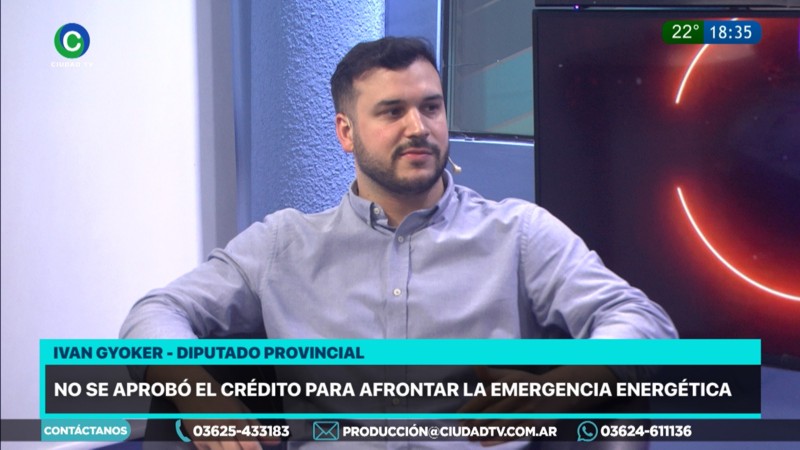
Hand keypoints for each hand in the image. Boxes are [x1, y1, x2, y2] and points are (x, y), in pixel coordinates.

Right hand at [147, 366, 280, 448]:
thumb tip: (276, 442)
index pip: (251, 446)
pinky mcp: (198, 442)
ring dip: (230, 449)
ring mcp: (209, 438)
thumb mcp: (244, 411)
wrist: (195, 393)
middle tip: (245, 447)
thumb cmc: (222, 401)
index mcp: (238, 421)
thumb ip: (260, 429)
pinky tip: (220, 443)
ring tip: (232, 441)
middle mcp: (223, 430)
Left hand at [458, 365, 616, 445]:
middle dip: (475, 422)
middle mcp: (518, 396)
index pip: (486, 397)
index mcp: (510, 383)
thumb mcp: (510, 375)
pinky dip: (500, 439)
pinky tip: (486, 443)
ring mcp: (527, 411)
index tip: (459, 416)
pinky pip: (514, 433)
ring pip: (502, 424)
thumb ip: (490, 375)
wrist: (557, 392)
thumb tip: (474, 365)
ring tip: (470, 438)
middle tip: (462, 430)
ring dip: (485, 432)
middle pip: (493, 412)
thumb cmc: (527, 384)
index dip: (471, 407)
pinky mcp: (533, 424)